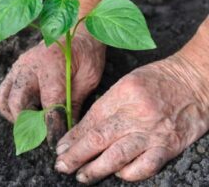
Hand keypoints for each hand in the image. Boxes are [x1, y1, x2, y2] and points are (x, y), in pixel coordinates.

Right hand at [0, 29, 104, 145]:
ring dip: (15, 117)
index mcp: (52, 67)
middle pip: (17, 104)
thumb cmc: (86, 53)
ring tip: (32, 123)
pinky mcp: (14, 70)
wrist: (76, 30)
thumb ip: (75, 104)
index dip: (52, 128)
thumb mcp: (89, 78)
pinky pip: (2, 93)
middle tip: (42, 135)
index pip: (49, 105)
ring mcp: (18, 67)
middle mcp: (30, 66)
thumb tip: (68, 131)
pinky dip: (10, 107)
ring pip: (3, 100)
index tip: (54, 144)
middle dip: (29, 125)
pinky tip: (28, 111)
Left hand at [55, 54, 208, 183]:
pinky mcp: (169, 145)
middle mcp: (135, 114)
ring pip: (118, 155)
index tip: (61, 148)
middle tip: (62, 166)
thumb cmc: (158, 80)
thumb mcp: (127, 83)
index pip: (91, 120)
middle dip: (77, 155)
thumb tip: (83, 130)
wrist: (195, 80)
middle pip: (99, 138)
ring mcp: (152, 131)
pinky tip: (118, 174)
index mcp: (122, 94)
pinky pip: (145, 166)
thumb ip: (107, 106)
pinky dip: (129, 173)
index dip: (74, 137)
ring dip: (96, 169)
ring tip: (81, 176)